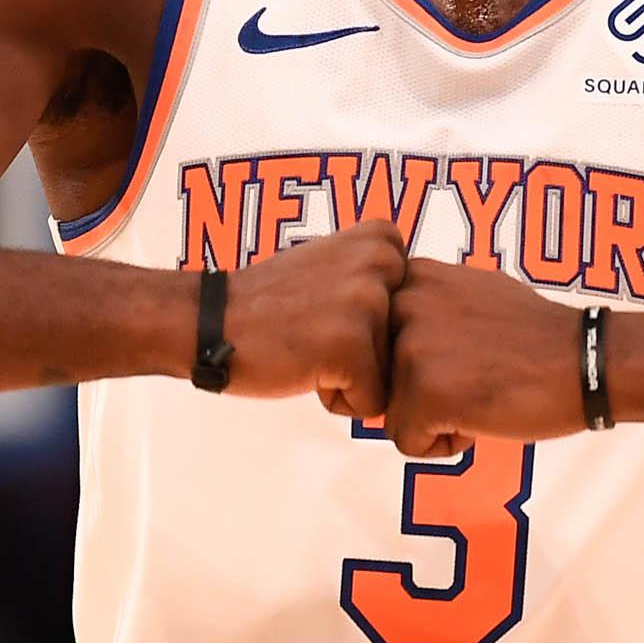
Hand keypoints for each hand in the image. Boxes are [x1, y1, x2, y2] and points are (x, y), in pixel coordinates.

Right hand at [219, 222, 405, 421]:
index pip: (415, 313)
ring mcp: (367, 302)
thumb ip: (380, 274)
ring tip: (308, 349)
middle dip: (368, 356)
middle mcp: (383, 263)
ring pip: (391, 376)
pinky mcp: (351, 346)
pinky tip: (303, 368)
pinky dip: (337, 399)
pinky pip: (371, 403)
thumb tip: (434, 307)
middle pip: (407, 345)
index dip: (373, 326)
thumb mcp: (337, 263)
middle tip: (315, 331)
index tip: (327, 309)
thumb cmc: (272, 305)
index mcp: (383, 239)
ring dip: (352, 377)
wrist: (209, 322)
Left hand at [380, 258, 585, 456]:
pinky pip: (406, 442)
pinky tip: (482, 419)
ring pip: (392, 413)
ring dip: (434, 419)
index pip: (377, 342)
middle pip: (381, 378)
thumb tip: (385, 326)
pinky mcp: (424, 394)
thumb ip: (424, 304)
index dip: (418, 361)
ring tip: (481, 394)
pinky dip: (443, 445)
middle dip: (422, 392)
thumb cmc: (533, 335)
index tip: (464, 353)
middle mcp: (402, 305)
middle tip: (477, 376)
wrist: (588, 361)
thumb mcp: (469, 291)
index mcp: (410, 278)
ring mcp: (411, 348)